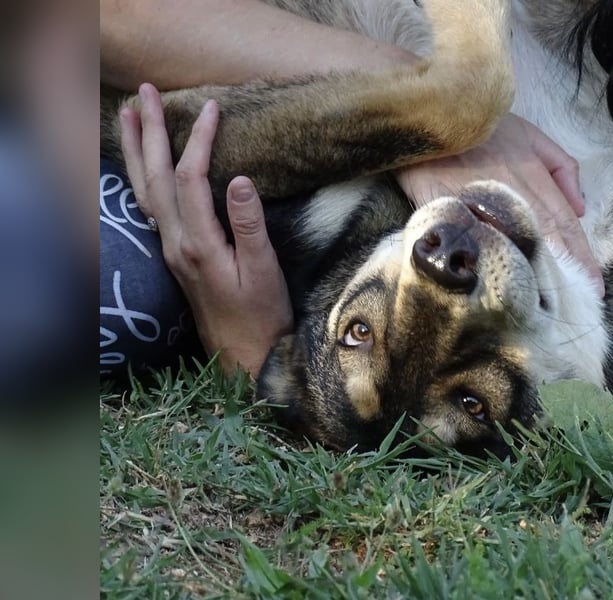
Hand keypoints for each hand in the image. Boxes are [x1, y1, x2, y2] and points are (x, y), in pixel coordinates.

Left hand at [119, 83, 293, 376]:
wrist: (242, 354)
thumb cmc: (260, 314)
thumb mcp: (264, 270)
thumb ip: (248, 224)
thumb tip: (238, 178)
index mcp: (198, 244)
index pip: (190, 179)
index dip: (199, 141)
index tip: (212, 109)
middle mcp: (175, 243)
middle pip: (155, 178)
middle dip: (149, 133)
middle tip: (145, 93)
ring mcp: (171, 249)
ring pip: (145, 191)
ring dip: (135, 152)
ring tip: (129, 117)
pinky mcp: (175, 255)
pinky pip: (150, 206)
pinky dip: (143, 177)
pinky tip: (144, 166)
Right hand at [395, 113, 603, 295]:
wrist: (429, 121)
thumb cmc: (480, 128)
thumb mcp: (530, 134)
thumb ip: (560, 167)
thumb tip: (580, 207)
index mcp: (535, 179)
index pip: (566, 226)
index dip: (583, 257)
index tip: (594, 285)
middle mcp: (515, 198)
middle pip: (548, 242)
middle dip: (567, 274)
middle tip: (580, 304)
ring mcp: (485, 209)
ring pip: (518, 248)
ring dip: (536, 277)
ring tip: (550, 305)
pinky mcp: (456, 218)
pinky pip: (481, 248)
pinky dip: (495, 268)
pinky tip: (504, 289)